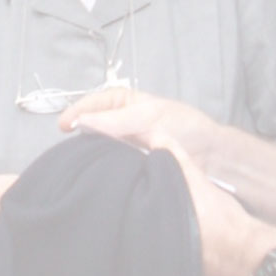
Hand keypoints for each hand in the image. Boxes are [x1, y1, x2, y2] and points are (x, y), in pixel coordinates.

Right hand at [60, 88, 219, 162]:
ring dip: (91, 152)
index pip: (93, 104)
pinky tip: (96, 173)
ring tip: (77, 162)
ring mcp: (125, 143)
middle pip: (92, 125)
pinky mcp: (131, 163)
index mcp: (124, 102)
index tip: (63, 126)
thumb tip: (81, 122)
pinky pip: (111, 162)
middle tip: (66, 148)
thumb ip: (115, 121)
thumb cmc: (184, 126)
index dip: (76, 113)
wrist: (212, 155)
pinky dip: (103, 166)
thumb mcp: (148, 117)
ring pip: (100, 145)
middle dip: (79, 133)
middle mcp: (121, 121)